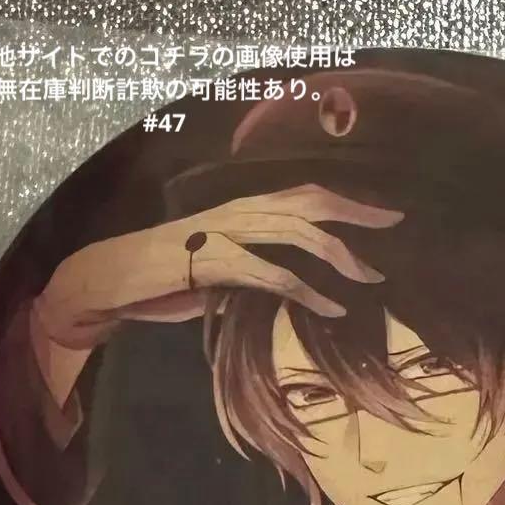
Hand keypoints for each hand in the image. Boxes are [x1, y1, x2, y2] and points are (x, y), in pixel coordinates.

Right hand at [34, 183, 402, 351]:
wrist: (111, 279)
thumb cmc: (165, 275)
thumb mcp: (219, 265)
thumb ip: (256, 264)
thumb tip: (294, 280)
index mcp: (241, 208)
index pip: (303, 195)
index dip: (346, 201)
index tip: (386, 213)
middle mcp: (238, 212)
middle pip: (308, 203)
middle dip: (355, 213)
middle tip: (393, 226)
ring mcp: (225, 234)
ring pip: (296, 234)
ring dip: (339, 256)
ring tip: (370, 278)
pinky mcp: (215, 263)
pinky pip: (273, 276)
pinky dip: (308, 293)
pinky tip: (333, 309)